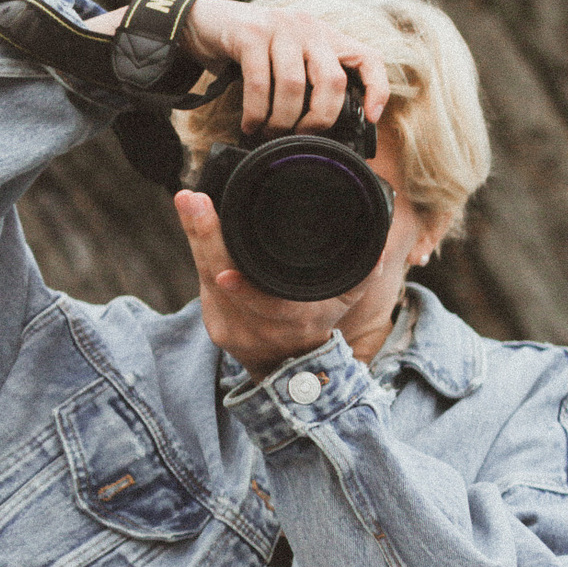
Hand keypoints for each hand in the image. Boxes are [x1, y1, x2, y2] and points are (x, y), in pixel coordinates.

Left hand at [174, 189, 356, 376]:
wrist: (292, 366)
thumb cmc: (318, 322)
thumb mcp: (344, 302)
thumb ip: (362, 277)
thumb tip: (378, 253)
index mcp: (293, 322)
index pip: (265, 306)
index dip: (244, 289)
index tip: (225, 268)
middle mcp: (258, 329)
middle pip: (223, 279)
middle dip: (205, 236)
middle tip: (194, 200)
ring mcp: (232, 330)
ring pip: (206, 277)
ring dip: (196, 236)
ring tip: (189, 201)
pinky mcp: (214, 326)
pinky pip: (202, 284)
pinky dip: (198, 251)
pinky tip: (193, 223)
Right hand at [179, 0, 389, 137]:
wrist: (205, 23)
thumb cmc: (253, 52)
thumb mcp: (290, 60)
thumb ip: (311, 82)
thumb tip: (328, 129)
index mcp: (326, 37)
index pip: (368, 58)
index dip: (377, 88)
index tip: (372, 117)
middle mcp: (309, 28)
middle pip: (332, 80)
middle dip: (320, 118)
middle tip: (303, 136)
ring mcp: (281, 27)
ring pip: (294, 86)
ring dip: (282, 119)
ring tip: (271, 132)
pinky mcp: (251, 33)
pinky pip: (260, 83)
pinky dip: (257, 112)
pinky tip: (252, 124)